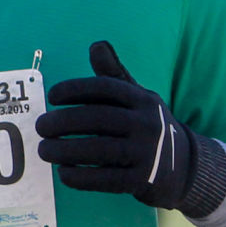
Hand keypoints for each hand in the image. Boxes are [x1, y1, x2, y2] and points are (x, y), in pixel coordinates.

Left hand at [35, 41, 224, 215]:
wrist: (185, 166)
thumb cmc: (147, 125)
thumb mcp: (137, 98)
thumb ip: (114, 75)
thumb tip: (96, 45)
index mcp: (143, 99)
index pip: (106, 88)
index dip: (76, 89)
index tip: (52, 96)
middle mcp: (147, 124)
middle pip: (98, 118)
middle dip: (63, 122)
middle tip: (40, 127)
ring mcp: (146, 154)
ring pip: (99, 150)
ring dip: (65, 151)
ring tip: (44, 150)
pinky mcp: (142, 181)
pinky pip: (105, 180)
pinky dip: (80, 177)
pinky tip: (62, 172)